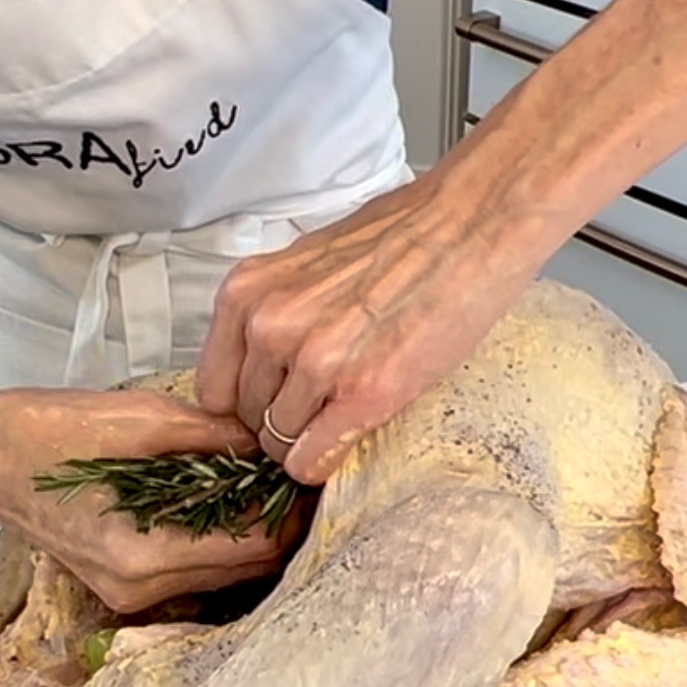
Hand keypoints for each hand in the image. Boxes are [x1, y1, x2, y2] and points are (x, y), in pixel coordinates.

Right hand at [0, 388, 306, 611]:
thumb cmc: (43, 429)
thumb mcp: (137, 417)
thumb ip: (212, 435)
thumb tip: (273, 440)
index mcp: (140, 555)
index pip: (252, 548)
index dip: (292, 511)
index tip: (315, 473)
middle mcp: (138, 590)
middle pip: (244, 568)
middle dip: (277, 522)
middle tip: (302, 473)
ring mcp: (129, 594)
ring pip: (223, 572)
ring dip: (251, 531)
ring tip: (269, 480)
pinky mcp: (124, 584)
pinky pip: (195, 568)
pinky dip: (218, 537)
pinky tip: (227, 498)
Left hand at [196, 167, 539, 481]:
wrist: (471, 225)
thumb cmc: (401, 237)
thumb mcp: (307, 264)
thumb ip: (274, 312)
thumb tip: (260, 365)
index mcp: (247, 294)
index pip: (214, 388)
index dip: (249, 401)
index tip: (279, 401)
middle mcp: (270, 328)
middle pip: (248, 420)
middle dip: (282, 420)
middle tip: (325, 402)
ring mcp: (315, 363)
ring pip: (280, 445)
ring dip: (309, 439)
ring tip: (348, 408)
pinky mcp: (363, 393)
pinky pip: (312, 461)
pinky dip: (326, 461)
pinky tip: (351, 437)